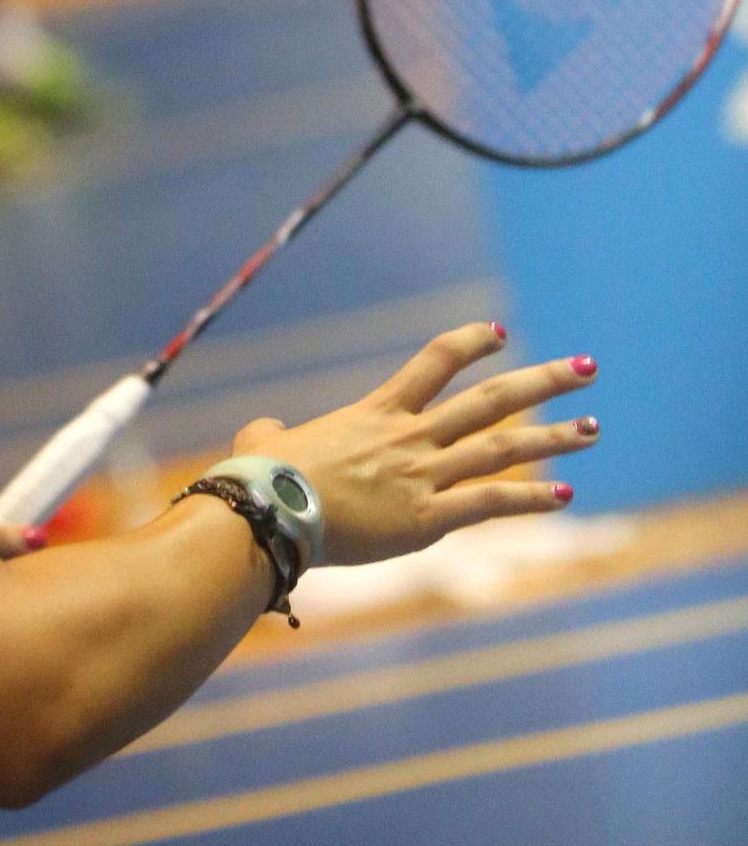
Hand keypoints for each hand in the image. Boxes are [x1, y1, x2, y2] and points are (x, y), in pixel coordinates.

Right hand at [230, 323, 598, 565]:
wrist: (269, 509)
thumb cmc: (261, 474)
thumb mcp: (267, 439)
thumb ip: (277, 430)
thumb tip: (269, 435)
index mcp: (378, 412)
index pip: (435, 360)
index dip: (470, 343)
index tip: (499, 334)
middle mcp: (411, 436)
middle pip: (491, 399)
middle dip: (544, 382)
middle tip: (586, 368)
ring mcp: (423, 477)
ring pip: (502, 448)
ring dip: (553, 438)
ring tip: (593, 428)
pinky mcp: (426, 521)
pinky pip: (489, 505)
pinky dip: (529, 500)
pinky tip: (564, 497)